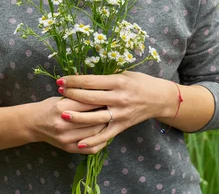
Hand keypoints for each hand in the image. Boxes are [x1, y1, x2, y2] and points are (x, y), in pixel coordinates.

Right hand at [31, 96, 109, 154]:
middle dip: (106, 112)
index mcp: (62, 107)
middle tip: (114, 107)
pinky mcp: (68, 148)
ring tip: (112, 118)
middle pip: (93, 119)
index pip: (88, 103)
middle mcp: (64, 124)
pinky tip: (105, 134)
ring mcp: (66, 138)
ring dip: (105, 126)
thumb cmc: (49, 107)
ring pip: (95, 133)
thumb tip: (101, 93)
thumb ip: (79, 96)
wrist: (33, 123)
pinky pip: (91, 148)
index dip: (101, 99)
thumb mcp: (61, 97)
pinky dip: (101, 141)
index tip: (110, 96)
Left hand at [56, 71, 175, 149]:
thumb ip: (106, 77)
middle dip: (72, 94)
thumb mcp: (124, 74)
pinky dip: (92, 141)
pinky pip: (105, 135)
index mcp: (118, 82)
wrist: (160, 98)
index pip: (91, 81)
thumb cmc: (140, 82)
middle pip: (90, 97)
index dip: (74, 80)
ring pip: (94, 117)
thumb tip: (84, 77)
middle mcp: (118, 98)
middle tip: (59, 91)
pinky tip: (78, 142)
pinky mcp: (122, 126)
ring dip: (76, 116)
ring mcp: (120, 114)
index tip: (61, 80)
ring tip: (61, 113)